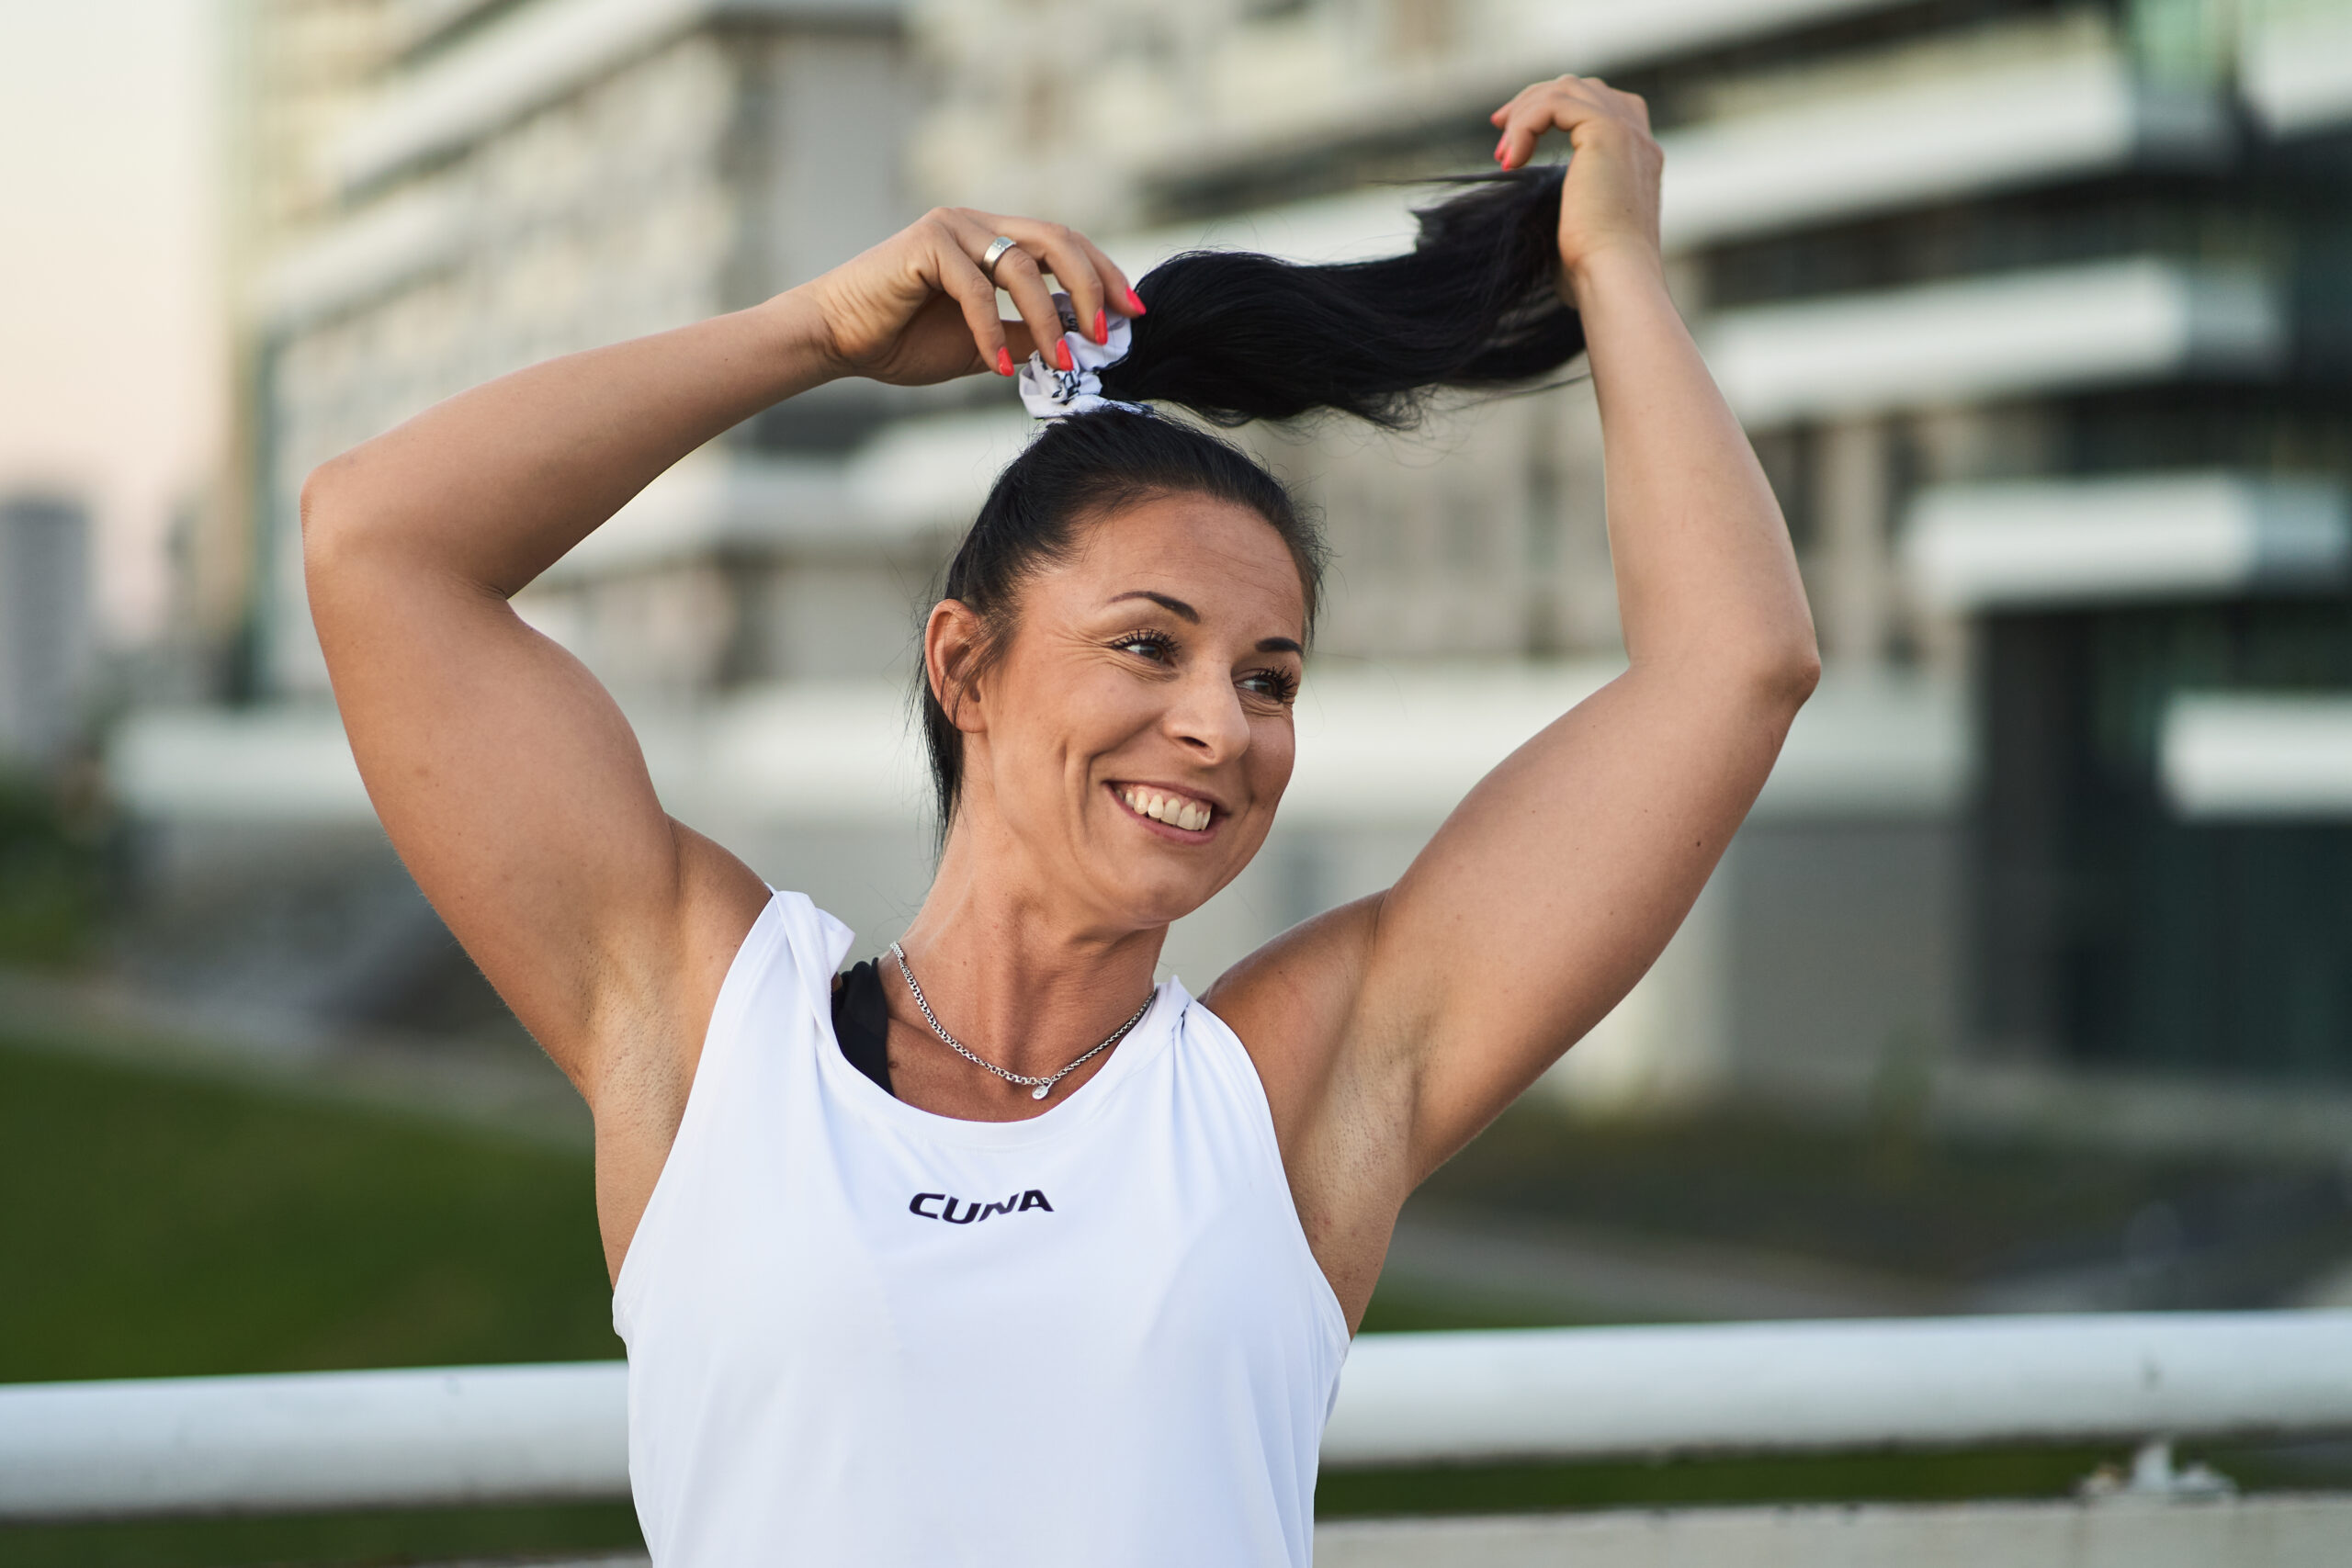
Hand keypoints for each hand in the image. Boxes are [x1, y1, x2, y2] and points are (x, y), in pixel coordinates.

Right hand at [794, 207, 1139, 386]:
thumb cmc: (901, 341)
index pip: (1066, 246)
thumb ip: (1026, 338)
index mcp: (993, 240)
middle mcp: (977, 224)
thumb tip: (1079, 348)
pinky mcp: (927, 243)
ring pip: (1024, 266)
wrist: (835, 339)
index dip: (1104, 276)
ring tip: (1063, 362)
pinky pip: (978, 290)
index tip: (1133, 314)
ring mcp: (953, 228)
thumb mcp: (983, 346)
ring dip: (1051, 319)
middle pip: (1059, 241)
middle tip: (1110, 333)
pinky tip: (1000, 369)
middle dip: (1094, 287)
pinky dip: (994, 333)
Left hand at [1490, 77, 1663, 298]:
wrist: (1616, 278)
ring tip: (1502, 153)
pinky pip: (1554, 104)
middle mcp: (1638, 139)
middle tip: (1499, 130)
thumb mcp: (1578, 229)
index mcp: (1638, 159)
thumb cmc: (1595, 272)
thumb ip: (1566, 204)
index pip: (1598, 107)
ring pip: (1565, 89)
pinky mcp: (1606, 132)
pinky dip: (1525, 124)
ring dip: (1525, 113)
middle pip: (1581, 88)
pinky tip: (1511, 160)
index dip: (1552, 111)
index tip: (1514, 140)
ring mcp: (1627, 131)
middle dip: (1533, 104)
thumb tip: (1532, 209)